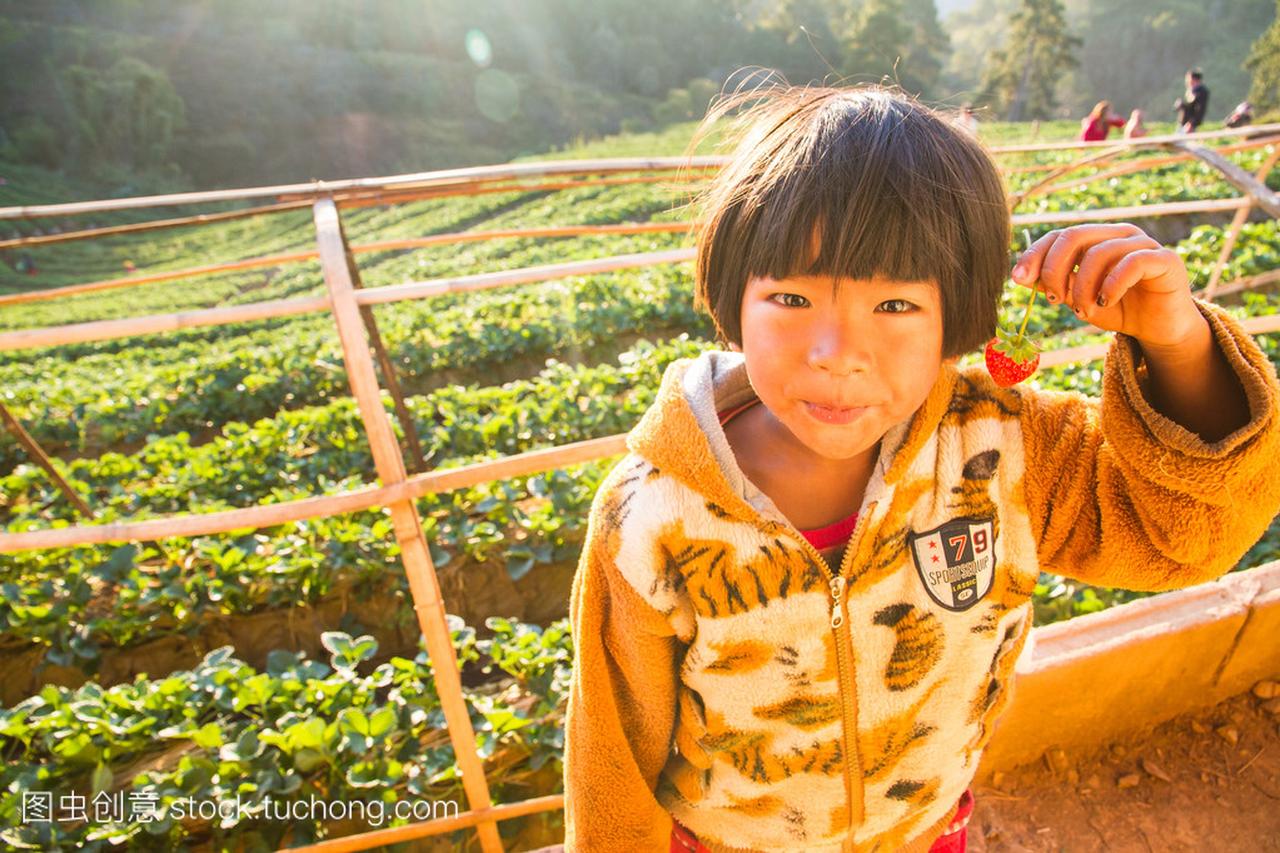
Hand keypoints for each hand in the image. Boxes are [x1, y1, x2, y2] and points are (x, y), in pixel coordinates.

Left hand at [1011, 223, 1201, 350]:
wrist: (1159, 328)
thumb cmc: (1118, 309)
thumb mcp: (1078, 299)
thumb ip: (1055, 285)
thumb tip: (1022, 276)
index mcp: (1096, 239)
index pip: (1058, 235)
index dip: (1035, 254)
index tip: (1018, 279)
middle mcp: (1118, 234)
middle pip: (1074, 236)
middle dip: (1055, 269)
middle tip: (1055, 300)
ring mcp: (1143, 243)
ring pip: (1100, 252)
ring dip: (1083, 286)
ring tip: (1082, 310)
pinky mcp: (1165, 260)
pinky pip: (1132, 263)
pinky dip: (1111, 284)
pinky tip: (1105, 301)